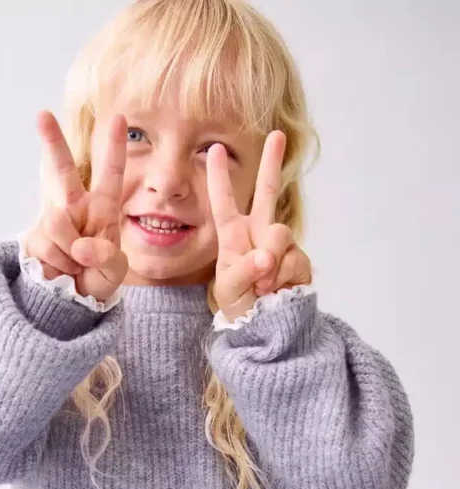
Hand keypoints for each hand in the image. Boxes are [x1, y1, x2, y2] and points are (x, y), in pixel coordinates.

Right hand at [24, 111, 128, 303]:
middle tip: (41, 115)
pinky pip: (46, 245)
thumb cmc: (98, 279)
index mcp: (102, 208)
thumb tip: (79, 245)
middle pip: (62, 170)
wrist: (74, 303)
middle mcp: (75, 208)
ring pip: (56, 221)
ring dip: (69, 252)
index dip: (115, 147)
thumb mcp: (114, 270)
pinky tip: (62, 271)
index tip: (119, 117)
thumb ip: (105, 255)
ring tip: (76, 266)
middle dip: (52, 141)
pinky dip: (58, 263)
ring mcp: (53, 222)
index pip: (111, 174)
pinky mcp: (34, 239)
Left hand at [206, 131, 311, 319]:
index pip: (225, 203)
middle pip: (266, 193)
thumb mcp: (229, 290)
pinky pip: (293, 260)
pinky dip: (282, 278)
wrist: (266, 327)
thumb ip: (243, 271)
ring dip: (269, 264)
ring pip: (279, 234)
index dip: (219, 178)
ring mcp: (281, 245)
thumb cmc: (240, 306)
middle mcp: (258, 233)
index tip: (214, 149)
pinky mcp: (300, 259)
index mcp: (234, 236)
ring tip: (262, 287)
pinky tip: (277, 291)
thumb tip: (265, 257)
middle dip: (272, 163)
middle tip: (277, 135)